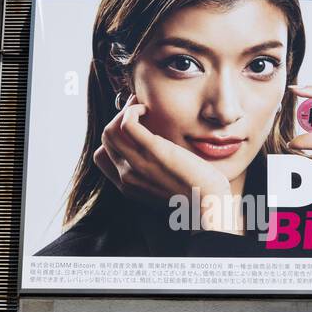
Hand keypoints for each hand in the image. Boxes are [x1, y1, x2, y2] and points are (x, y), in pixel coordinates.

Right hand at [93, 97, 241, 233]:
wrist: (209, 203)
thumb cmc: (196, 194)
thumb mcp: (166, 188)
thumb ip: (155, 174)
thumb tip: (159, 155)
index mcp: (128, 186)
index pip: (102, 156)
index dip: (114, 137)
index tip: (131, 126)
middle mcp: (127, 177)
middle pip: (106, 140)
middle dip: (118, 119)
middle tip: (137, 110)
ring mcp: (137, 165)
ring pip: (110, 131)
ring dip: (124, 113)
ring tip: (141, 108)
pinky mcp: (153, 152)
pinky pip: (126, 124)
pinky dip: (132, 110)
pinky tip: (147, 109)